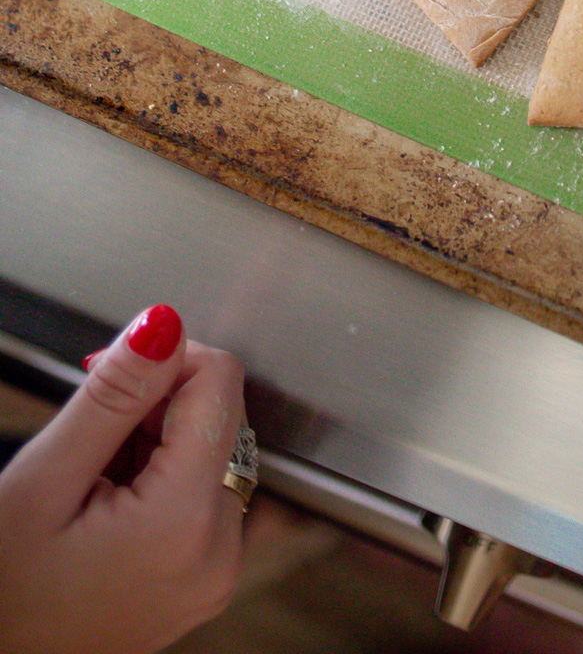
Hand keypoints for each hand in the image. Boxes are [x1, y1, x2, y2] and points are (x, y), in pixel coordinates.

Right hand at [0, 305, 246, 653]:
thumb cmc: (4, 592)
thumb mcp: (44, 481)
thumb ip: (114, 396)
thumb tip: (166, 324)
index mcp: (187, 524)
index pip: (221, 382)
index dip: (168, 361)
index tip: (115, 377)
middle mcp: (221, 554)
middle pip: (226, 417)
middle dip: (163, 405)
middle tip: (94, 439)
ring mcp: (219, 575)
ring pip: (220, 453)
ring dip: (167, 441)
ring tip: (100, 477)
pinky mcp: (209, 582)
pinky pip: (213, 499)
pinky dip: (172, 480)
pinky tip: (116, 501)